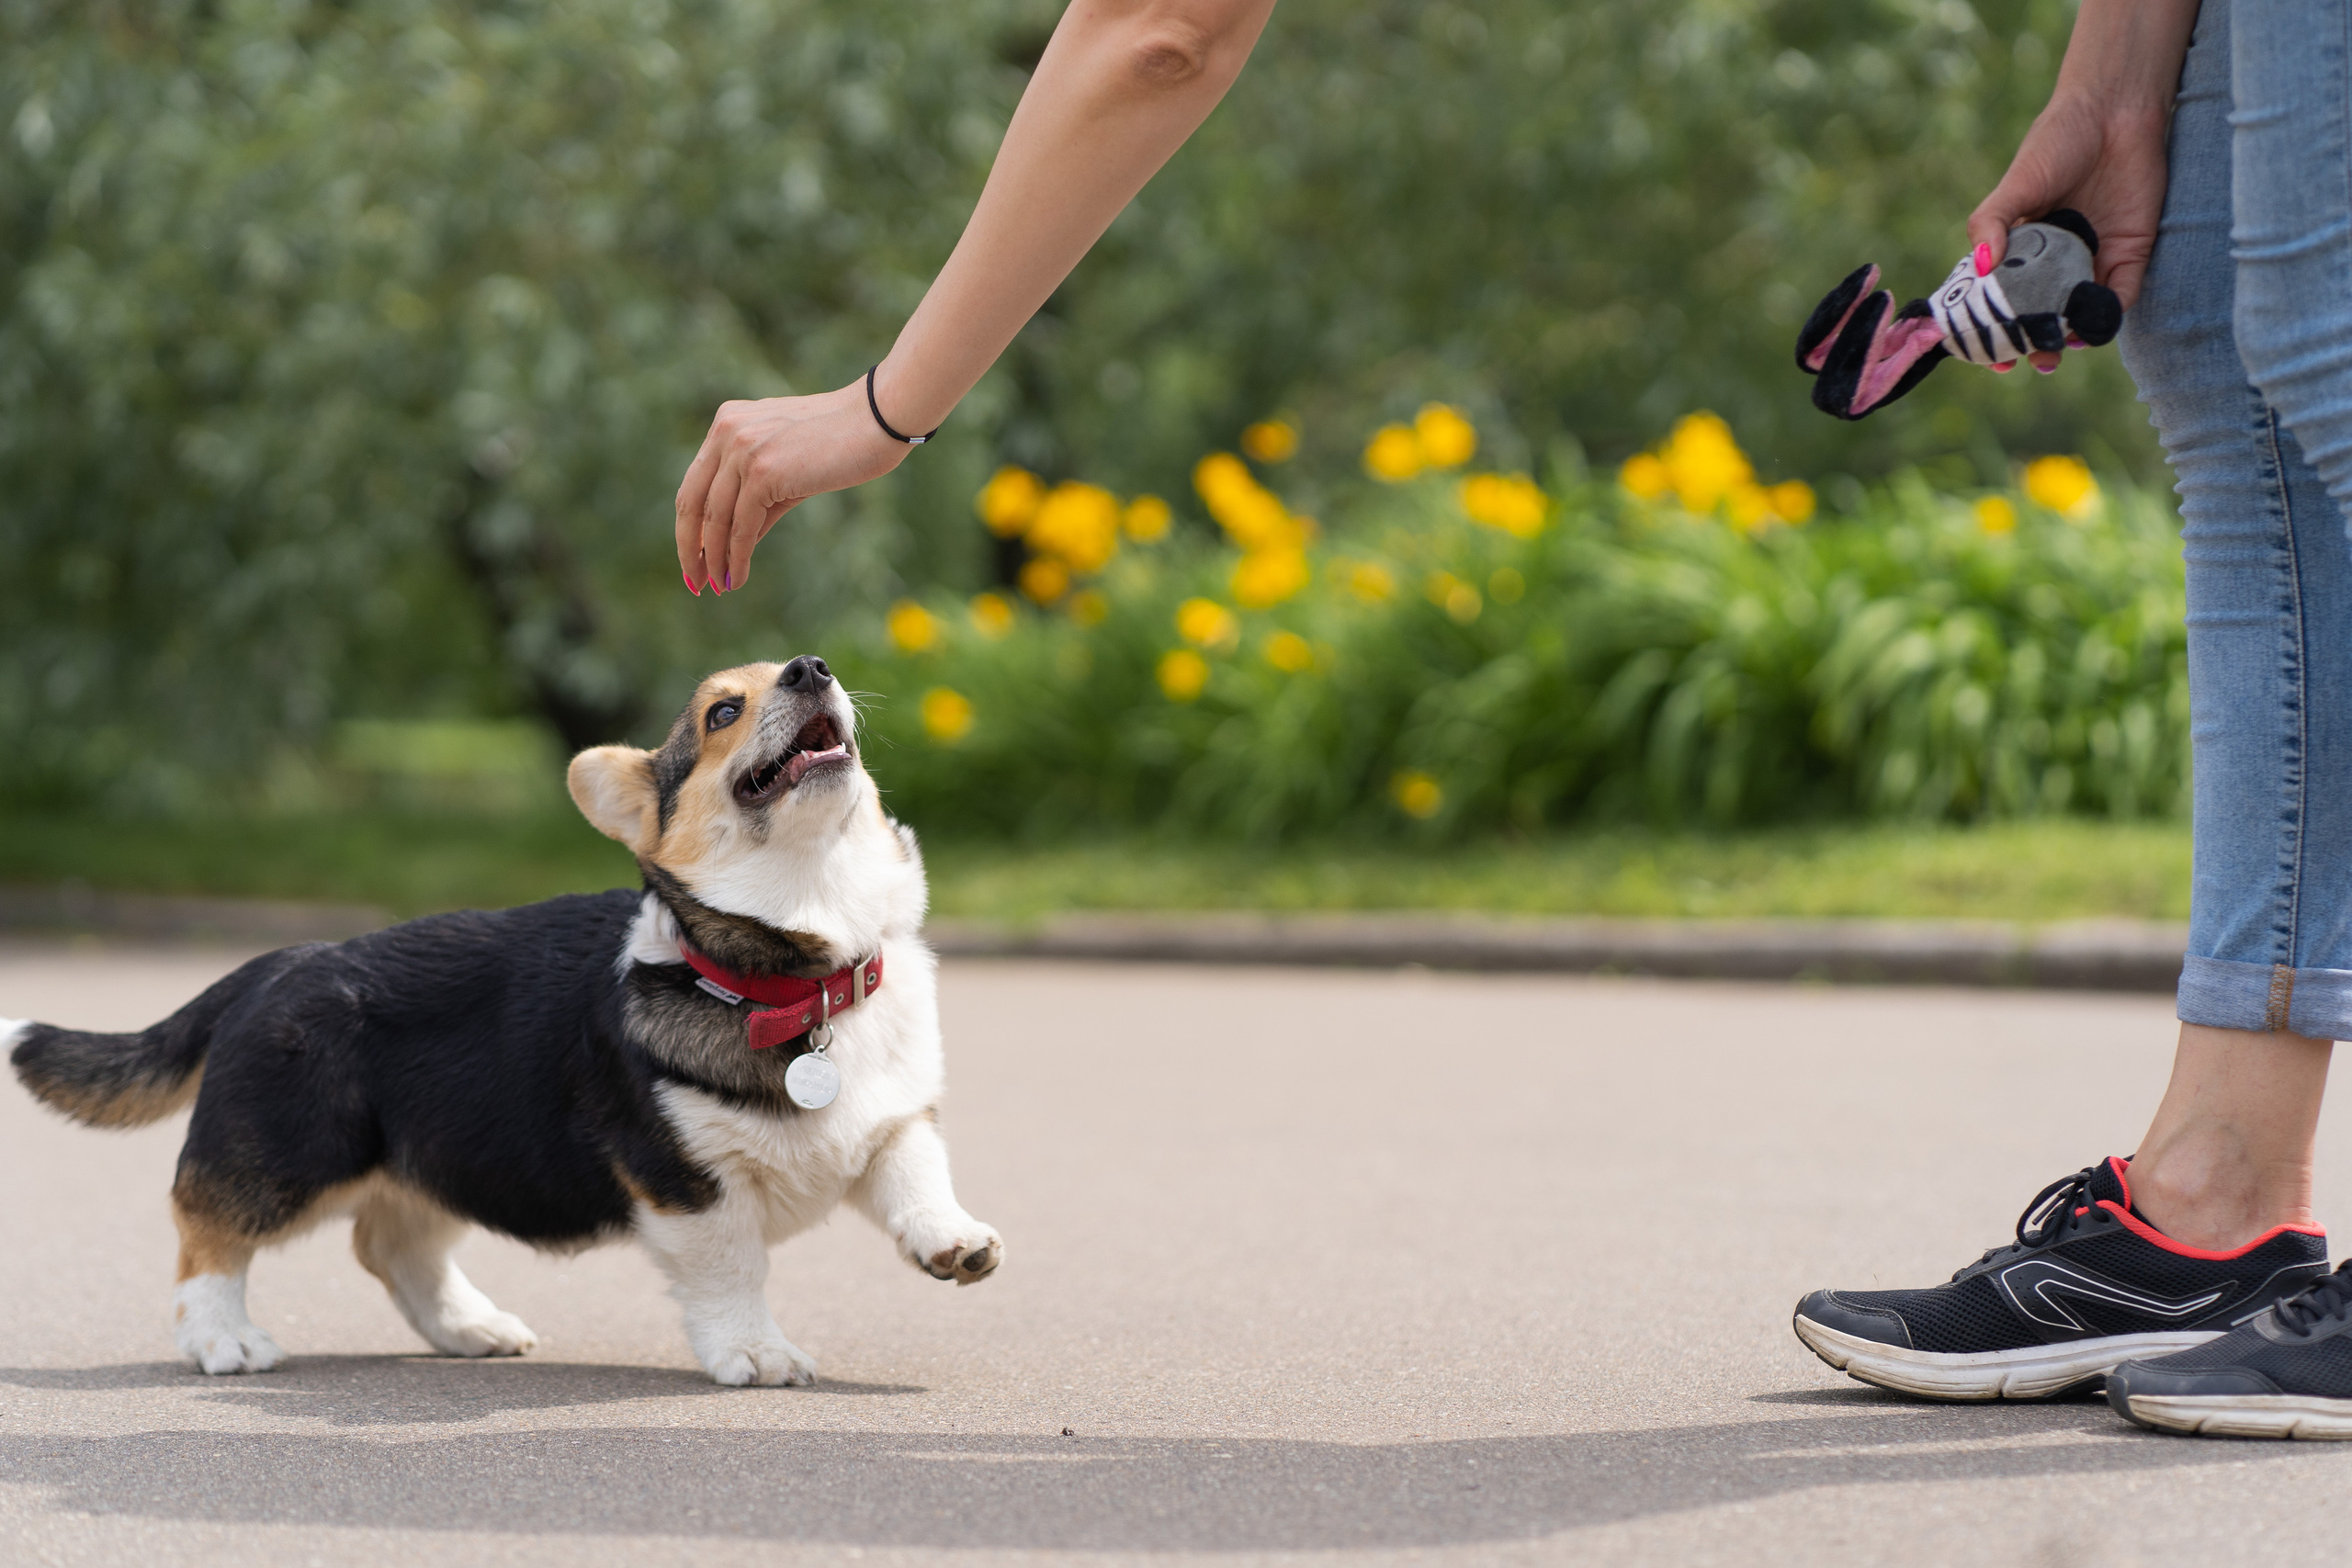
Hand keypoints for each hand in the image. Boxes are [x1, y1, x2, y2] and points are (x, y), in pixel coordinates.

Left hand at [672, 381, 906, 593]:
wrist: (877, 420)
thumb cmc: (840, 444)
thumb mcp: (786, 470)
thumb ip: (756, 502)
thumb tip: (734, 546)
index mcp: (727, 423)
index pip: (696, 484)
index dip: (689, 527)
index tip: (694, 558)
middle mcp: (726, 432)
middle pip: (692, 502)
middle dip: (690, 548)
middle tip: (696, 582)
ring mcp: (742, 449)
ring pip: (714, 518)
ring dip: (713, 559)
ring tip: (719, 588)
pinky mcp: (762, 470)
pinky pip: (741, 526)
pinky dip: (736, 557)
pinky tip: (737, 578)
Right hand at [1967, 94, 2171, 374]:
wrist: (2115, 110)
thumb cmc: (2057, 141)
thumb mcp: (2014, 186)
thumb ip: (1991, 224)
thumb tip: (1979, 268)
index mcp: (2021, 247)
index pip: (2004, 299)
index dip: (1994, 331)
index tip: (1990, 356)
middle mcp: (2056, 259)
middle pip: (2042, 313)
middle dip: (2035, 343)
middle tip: (2030, 360)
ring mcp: (2093, 258)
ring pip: (2080, 312)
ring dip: (2070, 338)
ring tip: (2058, 350)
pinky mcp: (2132, 251)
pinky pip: (2120, 295)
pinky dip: (2106, 316)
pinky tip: (2090, 326)